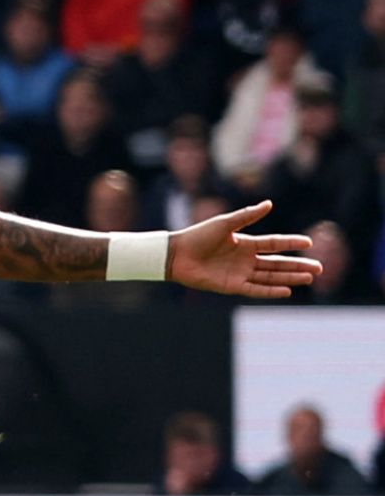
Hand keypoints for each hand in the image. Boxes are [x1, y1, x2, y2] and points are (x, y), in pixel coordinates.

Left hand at [170, 200, 319, 298]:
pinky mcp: (231, 286)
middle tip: (319, 268)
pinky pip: (255, 289)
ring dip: (289, 277)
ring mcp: (239, 273)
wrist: (175, 254)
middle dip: (298, 265)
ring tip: (309, 277)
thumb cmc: (198, 236)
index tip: (309, 243)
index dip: (291, 243)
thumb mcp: (225, 223)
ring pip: (270, 277)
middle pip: (277, 263)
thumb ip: (247, 215)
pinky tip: (287, 290)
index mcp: (245, 243)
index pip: (274, 243)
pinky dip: (270, 291)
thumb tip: (269, 204)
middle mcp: (245, 259)